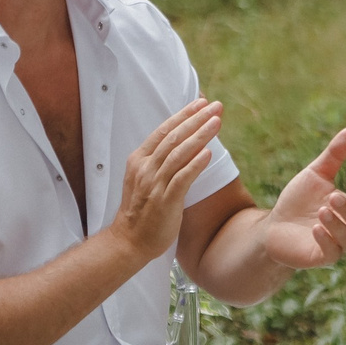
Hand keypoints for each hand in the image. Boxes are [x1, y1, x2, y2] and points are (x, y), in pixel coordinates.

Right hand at [106, 98, 221, 267]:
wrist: (129, 241)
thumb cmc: (141, 211)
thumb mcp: (145, 179)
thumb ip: (161, 161)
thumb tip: (184, 143)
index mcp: (139, 160)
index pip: (164, 131)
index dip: (184, 115)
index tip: (201, 103)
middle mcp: (145, 169)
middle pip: (173, 138)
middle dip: (196, 119)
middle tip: (216, 106)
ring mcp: (153, 185)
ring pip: (178, 154)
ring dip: (199, 136)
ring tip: (217, 122)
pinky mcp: (164, 201)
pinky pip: (181, 179)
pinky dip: (194, 165)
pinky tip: (208, 153)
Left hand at [259, 127, 345, 269]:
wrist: (273, 225)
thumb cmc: (298, 201)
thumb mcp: (315, 174)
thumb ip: (334, 155)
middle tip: (332, 197)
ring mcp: (338, 245)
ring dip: (337, 224)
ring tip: (322, 210)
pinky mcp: (322, 257)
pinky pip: (332, 253)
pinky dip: (326, 240)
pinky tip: (315, 228)